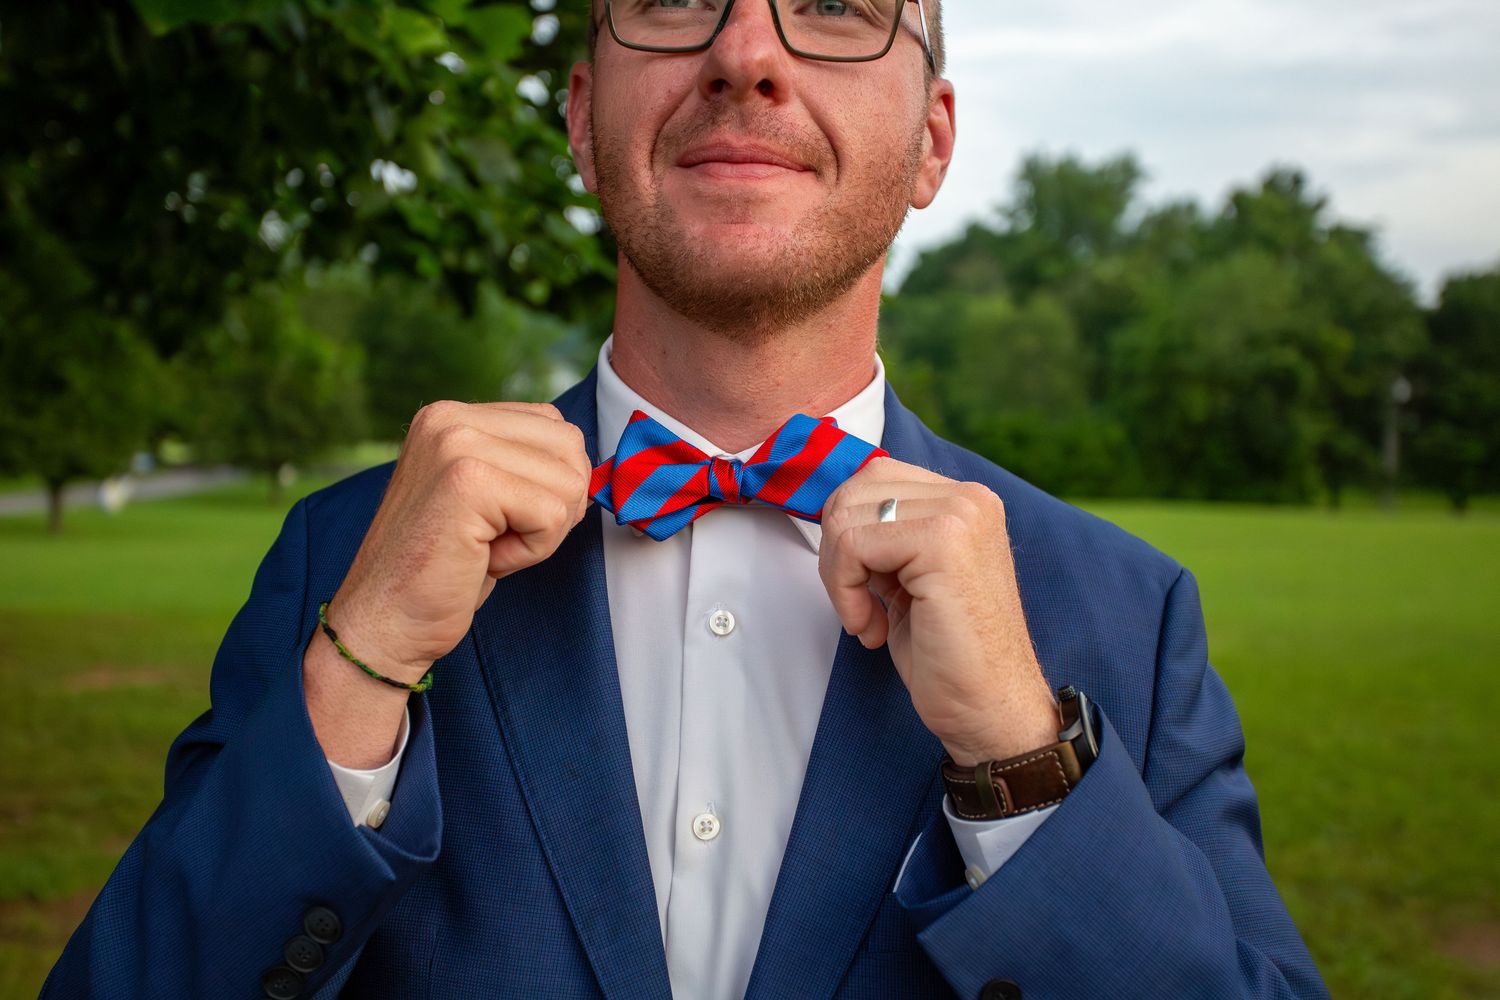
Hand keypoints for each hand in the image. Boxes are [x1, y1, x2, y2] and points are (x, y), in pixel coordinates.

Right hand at [327, 400, 592, 683]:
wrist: (384, 623)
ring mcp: (456, 444)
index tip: (501, 519)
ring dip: (542, 532)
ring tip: (487, 547)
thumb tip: (590, 467)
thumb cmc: (441, 570)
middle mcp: (449, 417)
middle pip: (570, 447)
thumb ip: (523, 464)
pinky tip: (485, 559)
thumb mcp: (486, 498)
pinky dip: (532, 551)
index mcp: (452, 414)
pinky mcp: (468, 482)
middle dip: (554, 506)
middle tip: (497, 538)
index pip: (555, 427)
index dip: (551, 484)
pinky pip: (552, 515)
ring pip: (569, 482)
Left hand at [818, 458, 1058, 765]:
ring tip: (868, 619)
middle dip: (835, 554)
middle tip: (858, 605)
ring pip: (845, 517)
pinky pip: (852, 546)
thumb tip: (834, 514)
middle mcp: (969, 498)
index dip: (847, 534)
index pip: (872, 479)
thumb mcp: (909, 578)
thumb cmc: (949, 657)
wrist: (989, 709)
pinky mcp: (942, 541)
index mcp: (965, 501)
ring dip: (839, 578)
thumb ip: (884, 537)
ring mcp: (960, 514)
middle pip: (853, 492)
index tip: (861, 585)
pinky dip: (845, 594)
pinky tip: (873, 628)